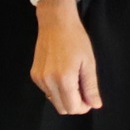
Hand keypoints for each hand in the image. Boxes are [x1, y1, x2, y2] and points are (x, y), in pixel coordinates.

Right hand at [31, 0, 101, 114]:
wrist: (55, 22)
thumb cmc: (75, 39)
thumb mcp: (88, 62)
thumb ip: (91, 87)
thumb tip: (95, 105)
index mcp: (64, 79)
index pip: (72, 107)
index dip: (83, 107)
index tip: (90, 98)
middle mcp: (48, 81)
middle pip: (62, 108)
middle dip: (74, 104)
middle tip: (83, 90)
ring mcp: (39, 78)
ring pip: (53, 101)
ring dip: (65, 97)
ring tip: (73, 79)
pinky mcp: (34, 74)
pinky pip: (47, 91)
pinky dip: (56, 89)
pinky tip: (62, 74)